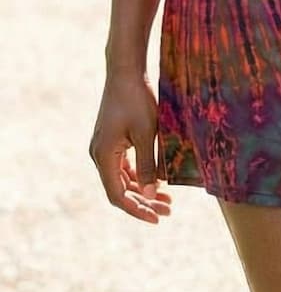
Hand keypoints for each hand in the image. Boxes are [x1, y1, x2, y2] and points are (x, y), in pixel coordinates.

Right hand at [89, 70, 172, 223]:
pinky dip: (139, 175)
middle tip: (169, 210)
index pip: (117, 195)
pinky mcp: (112, 140)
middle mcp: (99, 155)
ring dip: (142, 189)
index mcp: (104, 156)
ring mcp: (104, 148)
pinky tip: (157, 179)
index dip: (137, 209)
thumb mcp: (147, 133)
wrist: (126, 73)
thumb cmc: (137, 100)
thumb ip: (148, 164)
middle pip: (120, 189)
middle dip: (144, 202)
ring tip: (167, 198)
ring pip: (123, 178)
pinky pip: (124, 166)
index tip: (157, 218)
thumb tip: (150, 194)